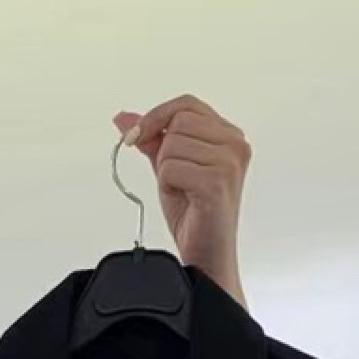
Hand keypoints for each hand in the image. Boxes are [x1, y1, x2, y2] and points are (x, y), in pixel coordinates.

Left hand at [113, 97, 250, 307]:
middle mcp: (235, 144)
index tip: (136, 136)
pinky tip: (186, 199)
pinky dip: (168, 185)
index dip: (157, 116)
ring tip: (184, 191)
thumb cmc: (195, 213)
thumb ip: (151, 139)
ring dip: (167, 172)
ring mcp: (229, 162)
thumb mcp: (170, 167)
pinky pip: (170, 168)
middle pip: (178, 122)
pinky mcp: (217, 182)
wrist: (206, 254)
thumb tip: (123, 118)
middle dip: (164, 152)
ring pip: (171, 146)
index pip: (186, 104)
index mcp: (229, 136)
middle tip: (177, 179)